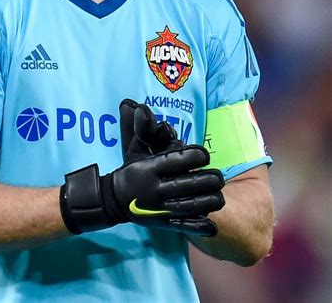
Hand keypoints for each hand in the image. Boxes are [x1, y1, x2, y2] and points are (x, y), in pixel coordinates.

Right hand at [60, 101, 224, 236]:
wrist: (114, 201)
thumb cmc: (131, 170)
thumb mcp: (135, 147)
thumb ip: (142, 127)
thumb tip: (138, 105)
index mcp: (149, 168)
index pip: (177, 160)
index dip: (195, 157)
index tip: (205, 155)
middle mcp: (155, 188)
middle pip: (188, 185)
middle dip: (208, 180)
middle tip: (219, 177)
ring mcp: (159, 208)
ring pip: (190, 206)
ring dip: (208, 201)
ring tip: (219, 196)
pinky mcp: (162, 223)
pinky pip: (183, 226)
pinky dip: (199, 227)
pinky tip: (212, 226)